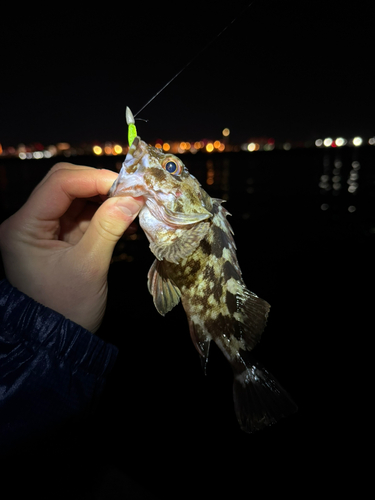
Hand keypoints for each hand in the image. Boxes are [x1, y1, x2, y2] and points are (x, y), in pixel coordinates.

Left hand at [0, 163, 144, 331]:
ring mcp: (44, 229)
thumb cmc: (67, 309)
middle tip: (132, 193)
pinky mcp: (59, 238)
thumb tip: (133, 198)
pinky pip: (82, 215)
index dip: (95, 178)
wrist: (59, 341)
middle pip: (65, 185)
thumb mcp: (89, 267)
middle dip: (100, 185)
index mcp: (24, 227)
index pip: (59, 184)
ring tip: (132, 206)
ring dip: (105, 198)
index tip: (128, 185)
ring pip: (76, 197)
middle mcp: (29, 222)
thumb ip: (109, 227)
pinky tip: (124, 219)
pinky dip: (104, 213)